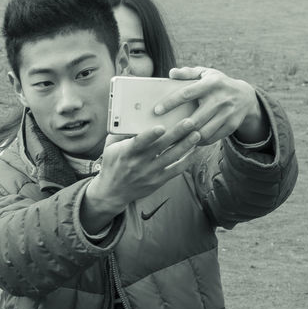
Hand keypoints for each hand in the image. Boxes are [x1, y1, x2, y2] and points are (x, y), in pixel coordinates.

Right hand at [83, 119, 200, 225]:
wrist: (112, 192)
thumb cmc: (112, 165)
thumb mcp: (110, 148)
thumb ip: (120, 133)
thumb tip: (131, 115)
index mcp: (126, 153)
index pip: (139, 143)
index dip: (150, 135)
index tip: (161, 127)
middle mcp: (139, 163)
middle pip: (161, 147)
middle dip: (177, 133)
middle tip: (190, 122)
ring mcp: (150, 173)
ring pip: (172, 157)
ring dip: (186, 145)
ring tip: (197, 133)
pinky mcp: (158, 181)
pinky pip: (177, 170)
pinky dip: (188, 160)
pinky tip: (197, 150)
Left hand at [154, 67, 265, 145]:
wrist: (246, 96)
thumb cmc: (218, 84)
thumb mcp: (206, 74)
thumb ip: (188, 73)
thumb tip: (171, 73)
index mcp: (211, 84)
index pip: (187, 94)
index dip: (171, 103)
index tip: (156, 111)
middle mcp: (220, 99)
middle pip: (194, 120)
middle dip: (177, 129)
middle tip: (161, 135)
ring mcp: (227, 114)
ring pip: (202, 133)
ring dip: (186, 139)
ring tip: (172, 141)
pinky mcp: (232, 125)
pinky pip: (211, 139)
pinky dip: (198, 142)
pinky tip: (188, 141)